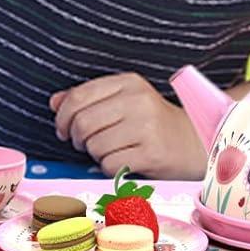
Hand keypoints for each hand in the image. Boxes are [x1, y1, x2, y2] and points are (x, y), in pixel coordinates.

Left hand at [48, 73, 207, 178]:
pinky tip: (123, 161)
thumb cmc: (153, 122)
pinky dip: (109, 167)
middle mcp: (138, 101)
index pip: (79, 96)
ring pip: (94, 145)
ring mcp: (147, 127)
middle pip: (83, 122)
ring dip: (95, 154)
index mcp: (129, 82)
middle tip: (86, 143)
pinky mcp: (152, 153)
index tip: (63, 129)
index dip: (63, 116)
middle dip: (78, 138)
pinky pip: (109, 164)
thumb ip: (89, 98)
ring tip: (111, 150)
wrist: (194, 142)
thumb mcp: (124, 100)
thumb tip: (54, 102)